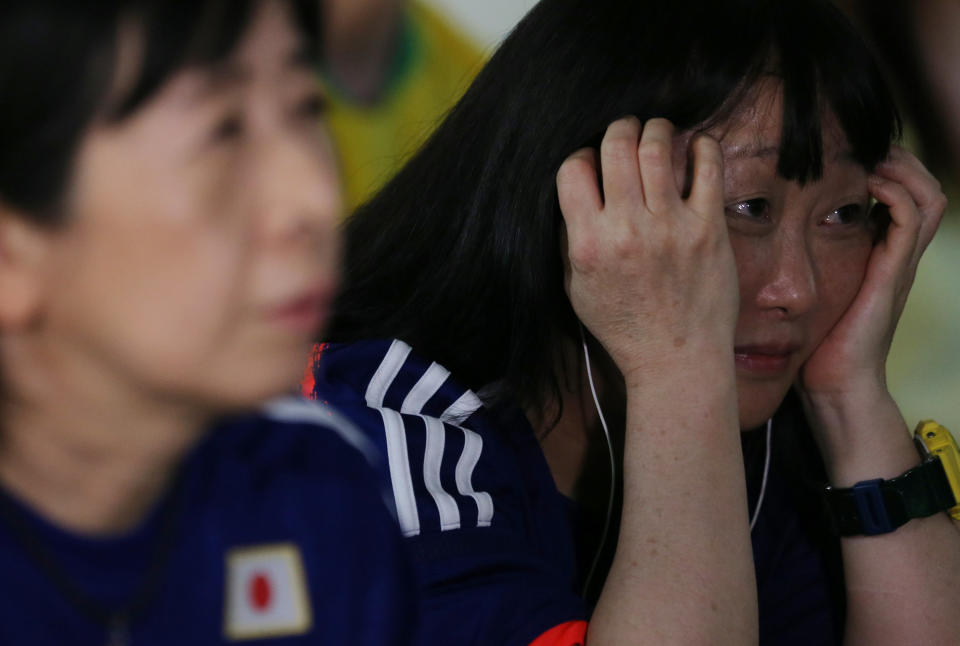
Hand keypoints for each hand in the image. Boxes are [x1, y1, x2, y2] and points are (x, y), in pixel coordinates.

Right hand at [556, 117, 738, 385]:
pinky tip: (696, 147)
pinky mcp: (707, 228)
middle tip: (625, 131)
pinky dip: (702, 147)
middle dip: (618, 129)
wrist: (675, 357)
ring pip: (658, 147)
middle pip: (616, 146)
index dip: (580, 157)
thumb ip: (570, 239)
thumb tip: (574, 192)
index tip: (591, 164)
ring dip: (656, 128)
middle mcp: (627, 229)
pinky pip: (707, 168)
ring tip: (657, 131)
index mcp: (589, 243)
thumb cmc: (623, 325)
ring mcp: (670, 226)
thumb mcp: (575, 288)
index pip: (573, 169)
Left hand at [797, 147, 945, 402]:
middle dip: (898, 157)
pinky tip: (868, 184)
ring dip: (902, 168)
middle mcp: (894, 255)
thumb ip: (792, 262)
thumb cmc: (811, 343)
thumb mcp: (802, 291)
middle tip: (864, 142)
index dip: (883, 166)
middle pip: (921, 188)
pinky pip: (910, 221)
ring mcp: (898, 264)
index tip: (847, 149)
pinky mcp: (892, 274)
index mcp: (877, 255)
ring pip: (927, 197)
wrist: (833, 384)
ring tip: (872, 154)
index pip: (899, 195)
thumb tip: (750, 230)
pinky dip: (895, 194)